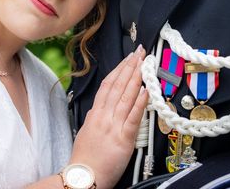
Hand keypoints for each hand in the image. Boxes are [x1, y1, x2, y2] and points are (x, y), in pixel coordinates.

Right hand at [69, 46, 147, 188]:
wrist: (84, 177)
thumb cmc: (85, 158)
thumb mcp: (86, 131)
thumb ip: (95, 117)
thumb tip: (100, 107)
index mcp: (95, 113)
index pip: (108, 84)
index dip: (119, 69)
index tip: (128, 58)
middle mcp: (103, 115)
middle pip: (118, 85)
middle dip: (130, 67)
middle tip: (139, 53)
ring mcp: (113, 125)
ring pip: (126, 96)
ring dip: (136, 78)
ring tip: (144, 64)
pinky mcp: (123, 138)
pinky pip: (133, 116)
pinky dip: (140, 102)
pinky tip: (146, 90)